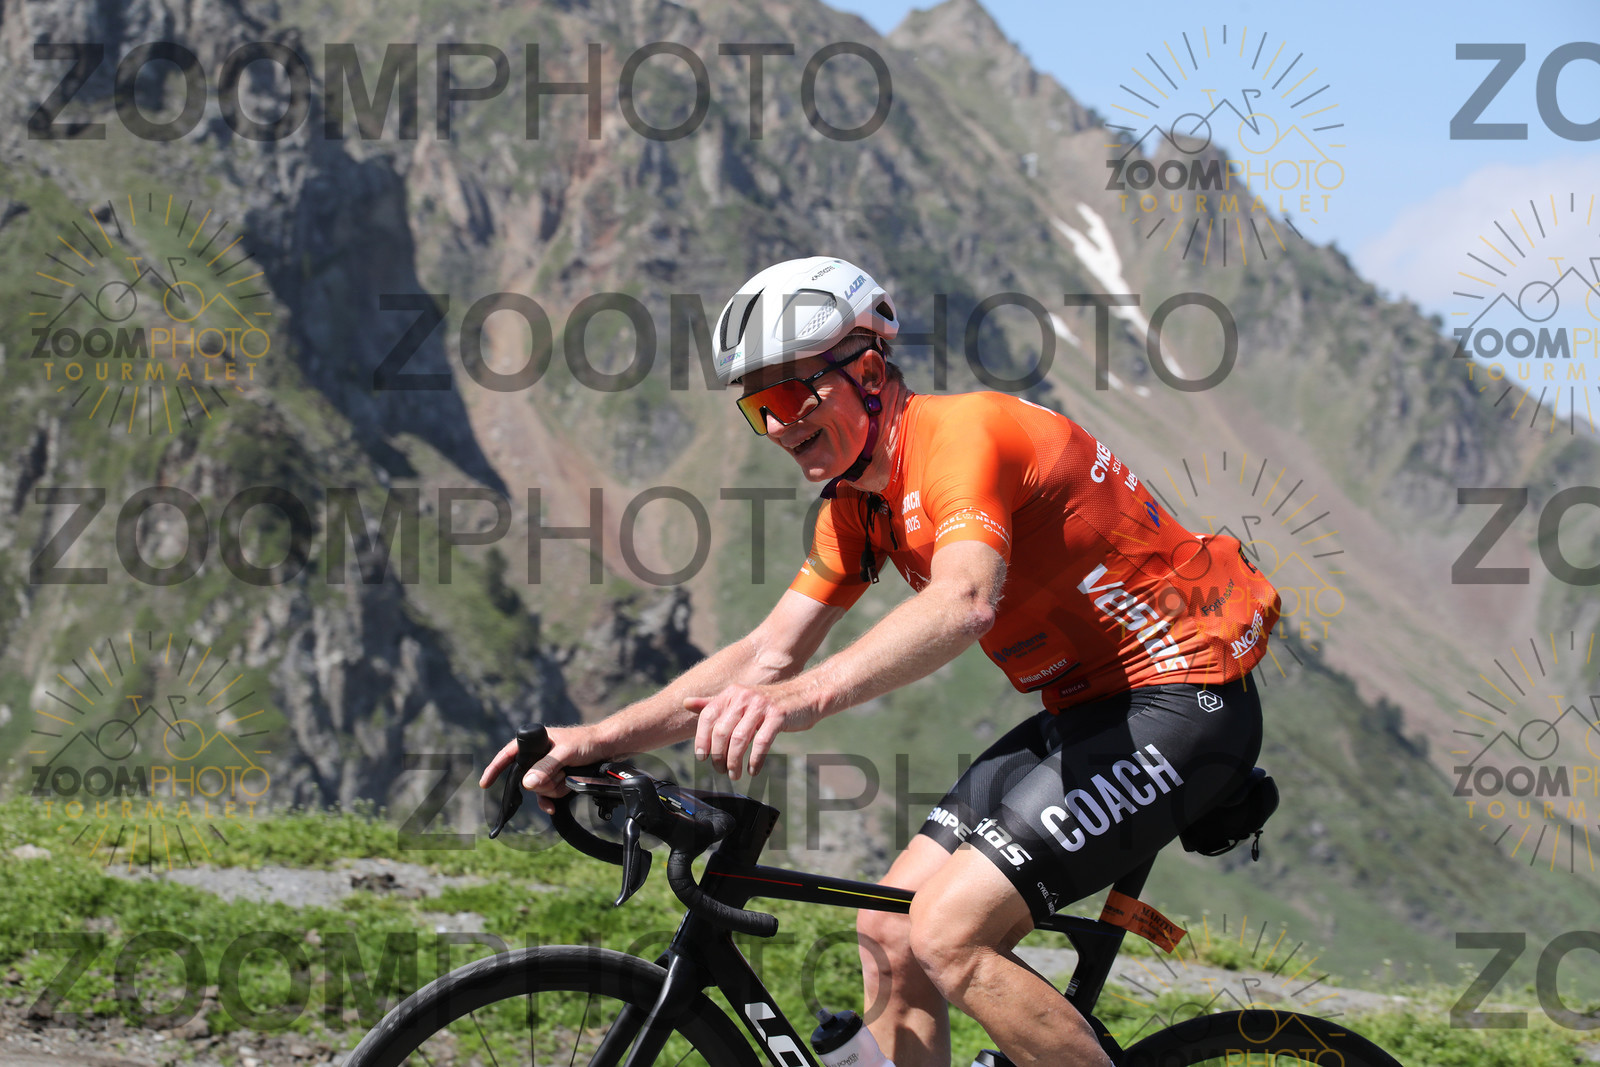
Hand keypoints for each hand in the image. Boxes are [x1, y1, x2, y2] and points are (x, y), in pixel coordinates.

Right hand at [478, 725, 605, 814]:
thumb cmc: (588, 742)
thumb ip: (546, 767)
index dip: (495, 768)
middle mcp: (541, 755)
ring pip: (538, 788)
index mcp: (537, 741)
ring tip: (569, 779)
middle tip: (560, 776)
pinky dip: (550, 800)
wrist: (611, 747)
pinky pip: (547, 794)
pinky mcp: (559, 777)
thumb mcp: (565, 754)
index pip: (509, 754)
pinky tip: (554, 807)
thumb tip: (526, 783)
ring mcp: (550, 767)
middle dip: (542, 783)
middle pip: (526, 778)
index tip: (485, 783)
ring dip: (553, 789)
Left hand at [684, 684, 819, 780]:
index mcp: (731, 693)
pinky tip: (753, 770)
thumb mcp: (740, 699)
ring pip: (739, 739)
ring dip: (734, 761)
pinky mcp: (778, 716)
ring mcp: (761, 706)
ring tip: (734, 774)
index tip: (702, 758)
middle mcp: (744, 696)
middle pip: (721, 731)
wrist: (804, 695)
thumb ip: (713, 703)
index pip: (707, 717)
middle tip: (720, 770)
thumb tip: (686, 703)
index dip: (701, 739)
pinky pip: (761, 742)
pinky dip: (755, 760)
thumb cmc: (769, 703)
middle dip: (718, 755)